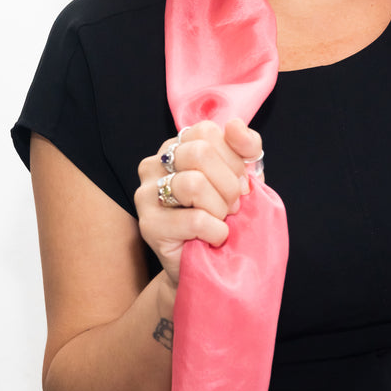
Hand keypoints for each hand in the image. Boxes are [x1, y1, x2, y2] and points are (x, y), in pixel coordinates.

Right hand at [135, 119, 262, 287]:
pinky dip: (216, 231)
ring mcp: (146, 193)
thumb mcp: (242, 177)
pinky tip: (215, 238)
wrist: (209, 266)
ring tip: (222, 221)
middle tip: (233, 206)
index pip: (207, 132)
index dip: (234, 158)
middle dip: (229, 183)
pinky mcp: (148, 225)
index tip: (241, 182)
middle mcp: (155, 164)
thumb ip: (244, 148)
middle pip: (200, 153)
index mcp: (176, 146)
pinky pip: (194, 220)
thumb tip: (234, 125)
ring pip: (194, 184)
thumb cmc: (224, 216)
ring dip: (220, 208)